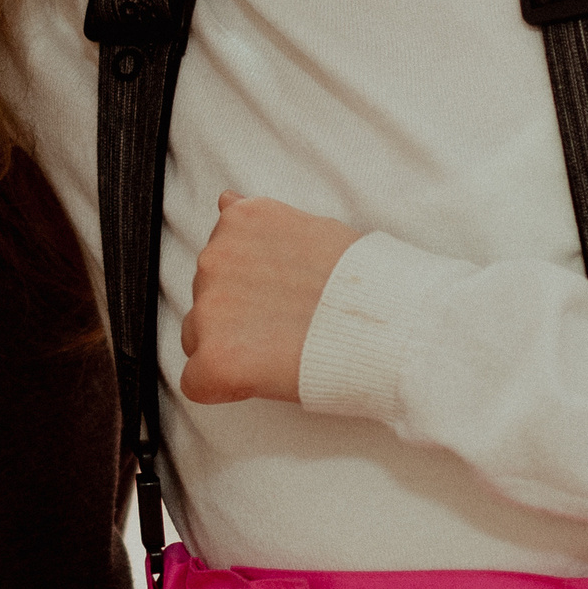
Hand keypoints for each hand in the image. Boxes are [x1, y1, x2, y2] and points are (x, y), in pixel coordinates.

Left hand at [177, 192, 363, 405]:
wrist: (391, 325)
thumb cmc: (365, 283)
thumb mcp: (312, 228)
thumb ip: (262, 227)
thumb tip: (225, 201)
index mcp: (240, 221)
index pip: (220, 262)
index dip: (253, 292)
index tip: (283, 304)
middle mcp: (214, 256)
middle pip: (209, 299)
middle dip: (239, 316)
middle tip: (288, 327)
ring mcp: (209, 307)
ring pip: (199, 337)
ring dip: (231, 348)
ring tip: (283, 349)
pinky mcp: (215, 359)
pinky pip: (196, 382)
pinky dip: (224, 387)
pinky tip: (263, 378)